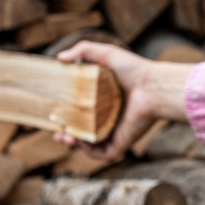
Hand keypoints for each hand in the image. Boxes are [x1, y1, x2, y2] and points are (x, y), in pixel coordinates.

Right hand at [55, 41, 189, 159]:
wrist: (152, 87)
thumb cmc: (133, 69)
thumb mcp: (106, 54)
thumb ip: (83, 51)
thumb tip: (59, 58)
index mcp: (105, 99)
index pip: (82, 110)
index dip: (65, 114)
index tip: (52, 114)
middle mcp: (110, 116)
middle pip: (84, 129)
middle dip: (66, 133)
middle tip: (56, 132)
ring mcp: (117, 131)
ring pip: (91, 144)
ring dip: (74, 144)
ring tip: (63, 137)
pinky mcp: (123, 142)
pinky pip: (104, 154)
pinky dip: (90, 152)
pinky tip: (80, 143)